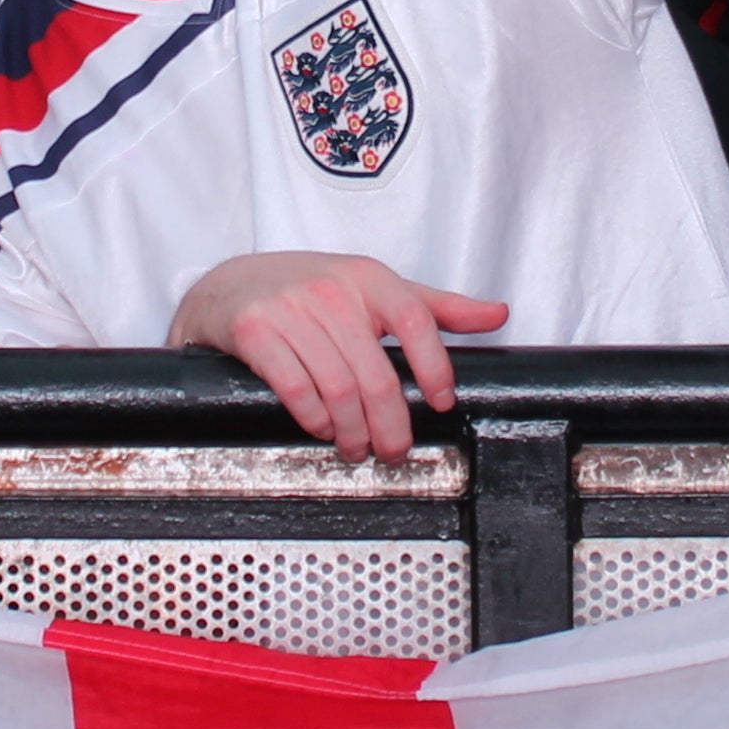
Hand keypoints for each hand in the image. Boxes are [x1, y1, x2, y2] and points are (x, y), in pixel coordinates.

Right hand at [169, 252, 511, 463]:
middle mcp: (331, 290)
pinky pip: (294, 387)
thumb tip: (498, 313)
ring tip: (358, 448)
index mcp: (368, 277)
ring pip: (338, 388)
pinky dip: (313, 419)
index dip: (435, 366)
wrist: (230, 285)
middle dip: (391, 425)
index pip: (415, 319)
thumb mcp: (373, 288)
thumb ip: (436, 307)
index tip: (442, 402)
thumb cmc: (310, 289)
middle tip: (395, 450)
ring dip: (352, 431)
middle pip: (376, 373)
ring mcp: (290, 309)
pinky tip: (322, 429)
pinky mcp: (254, 330)